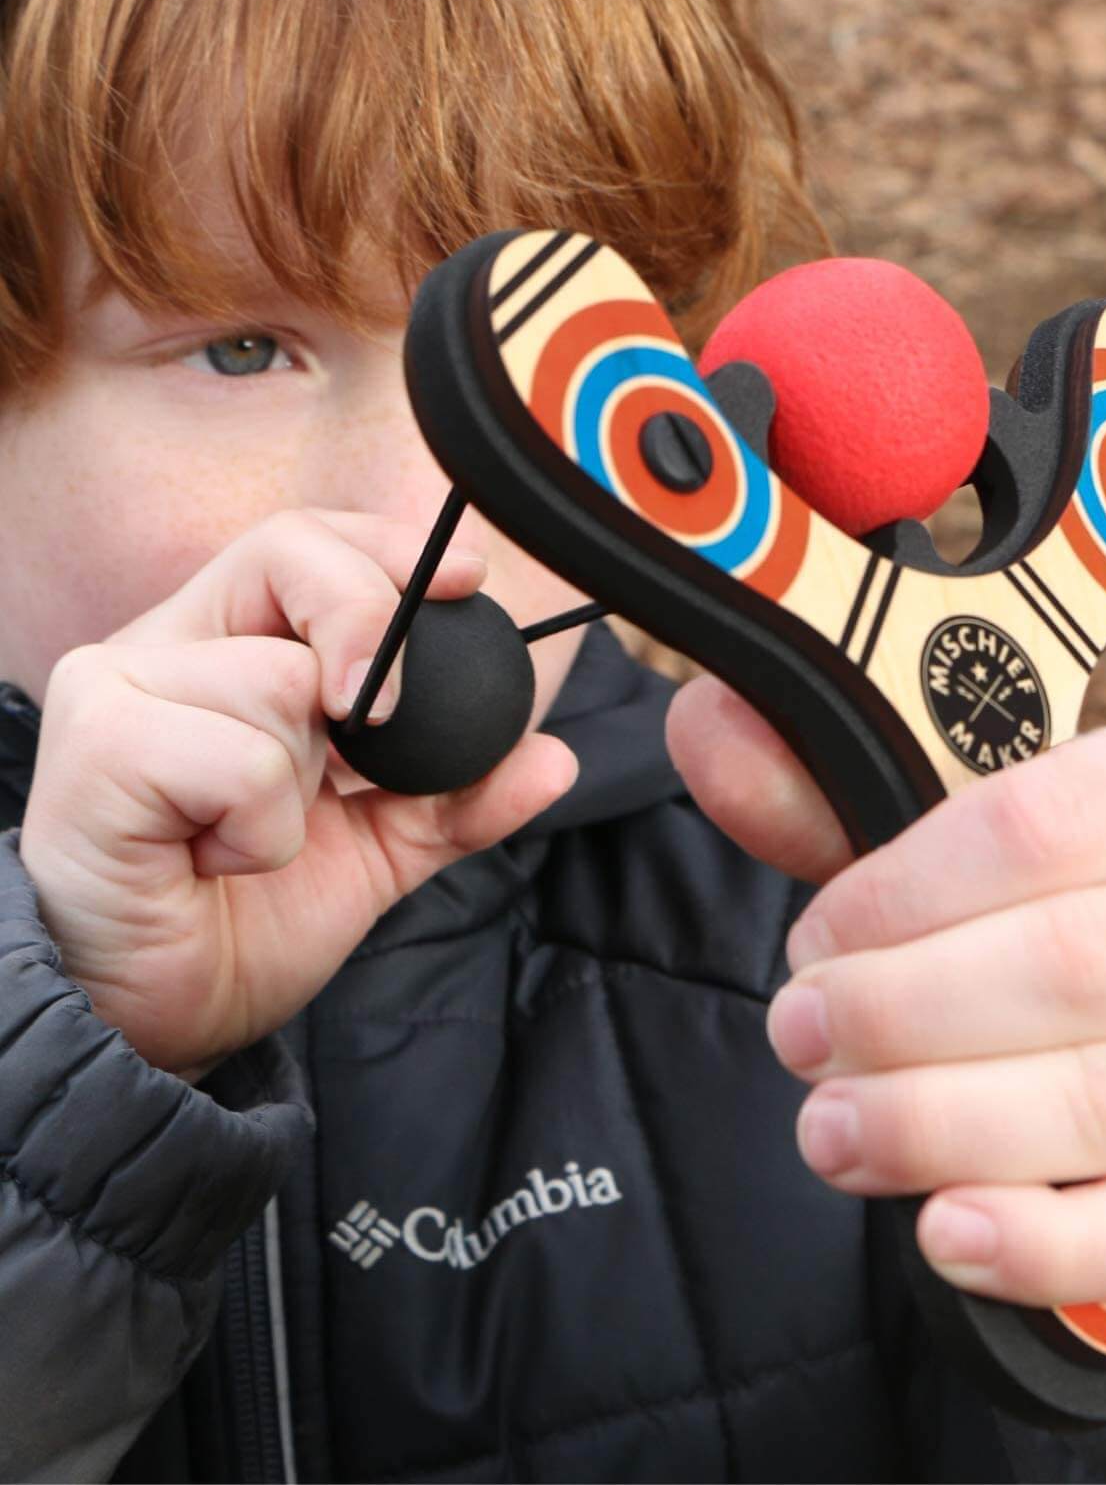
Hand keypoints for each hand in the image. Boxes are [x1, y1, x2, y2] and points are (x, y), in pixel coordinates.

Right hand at [20, 510, 575, 1074]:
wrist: (166, 1018)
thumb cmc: (250, 918)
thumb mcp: (382, 848)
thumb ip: (461, 797)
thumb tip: (555, 758)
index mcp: (231, 646)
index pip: (309, 543)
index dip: (390, 551)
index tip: (469, 584)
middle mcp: (167, 644)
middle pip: (290, 554)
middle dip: (370, 628)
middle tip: (376, 719)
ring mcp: (118, 685)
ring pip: (278, 677)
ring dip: (302, 785)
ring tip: (247, 838)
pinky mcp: (94, 746)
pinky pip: (239, 757)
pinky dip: (258, 828)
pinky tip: (212, 860)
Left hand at [667, 677, 1105, 1322]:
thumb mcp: (1003, 837)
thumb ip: (848, 792)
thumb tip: (705, 728)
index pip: (1055, 818)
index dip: (906, 891)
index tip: (812, 941)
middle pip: (1089, 964)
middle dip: (908, 1012)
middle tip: (800, 1038)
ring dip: (945, 1125)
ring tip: (833, 1132)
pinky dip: (1041, 1241)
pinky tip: (942, 1230)